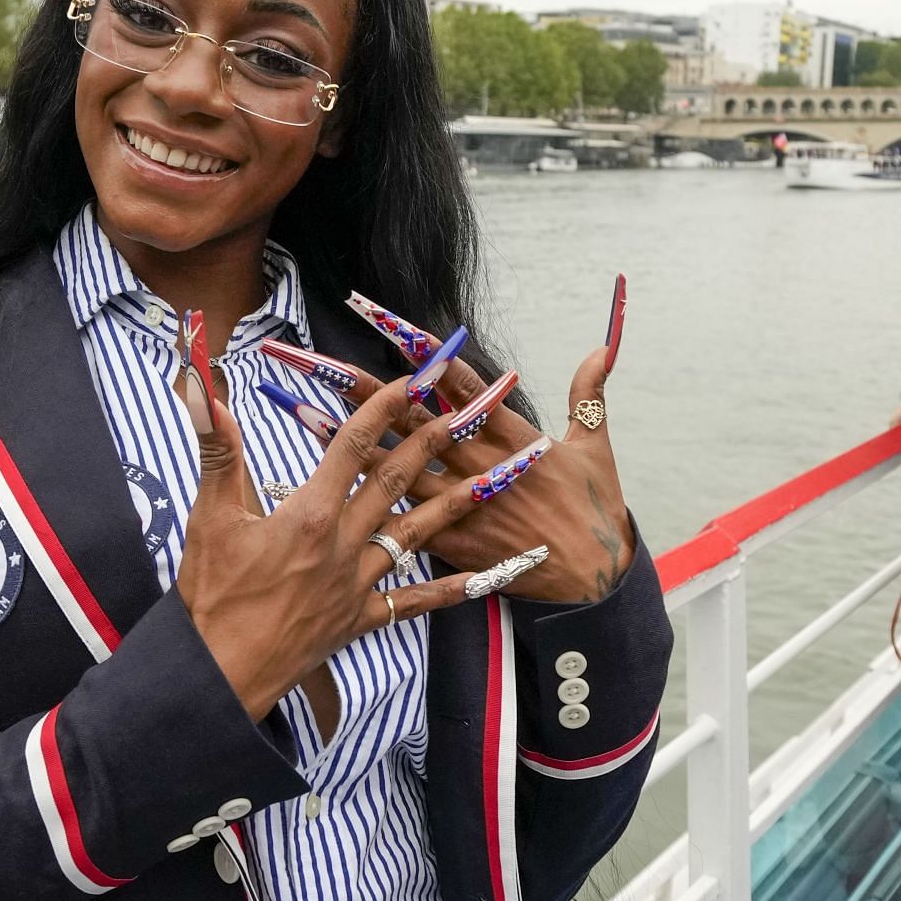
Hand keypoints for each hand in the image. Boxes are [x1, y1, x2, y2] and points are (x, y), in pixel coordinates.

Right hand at [175, 367, 545, 721]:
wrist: (221, 673)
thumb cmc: (210, 597)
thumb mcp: (208, 517)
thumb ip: (216, 452)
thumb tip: (204, 392)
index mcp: (309, 515)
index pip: (352, 447)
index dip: (381, 408)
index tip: (410, 380)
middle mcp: (342, 544)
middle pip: (394, 482)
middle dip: (432, 441)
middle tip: (467, 411)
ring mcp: (357, 584)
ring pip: (416, 535)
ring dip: (456, 502)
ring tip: (495, 478)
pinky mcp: (359, 619)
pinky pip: (413, 602)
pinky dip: (449, 589)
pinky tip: (481, 578)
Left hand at [286, 287, 634, 603]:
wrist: (595, 579)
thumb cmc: (596, 509)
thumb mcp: (595, 446)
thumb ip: (588, 394)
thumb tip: (600, 348)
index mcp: (511, 435)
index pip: (458, 385)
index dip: (424, 352)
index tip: (387, 320)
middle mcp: (477, 464)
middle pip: (409, 419)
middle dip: (362, 389)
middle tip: (317, 361)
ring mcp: (459, 503)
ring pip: (390, 468)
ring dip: (345, 441)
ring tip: (300, 412)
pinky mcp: (449, 542)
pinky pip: (395, 522)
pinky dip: (360, 508)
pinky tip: (322, 495)